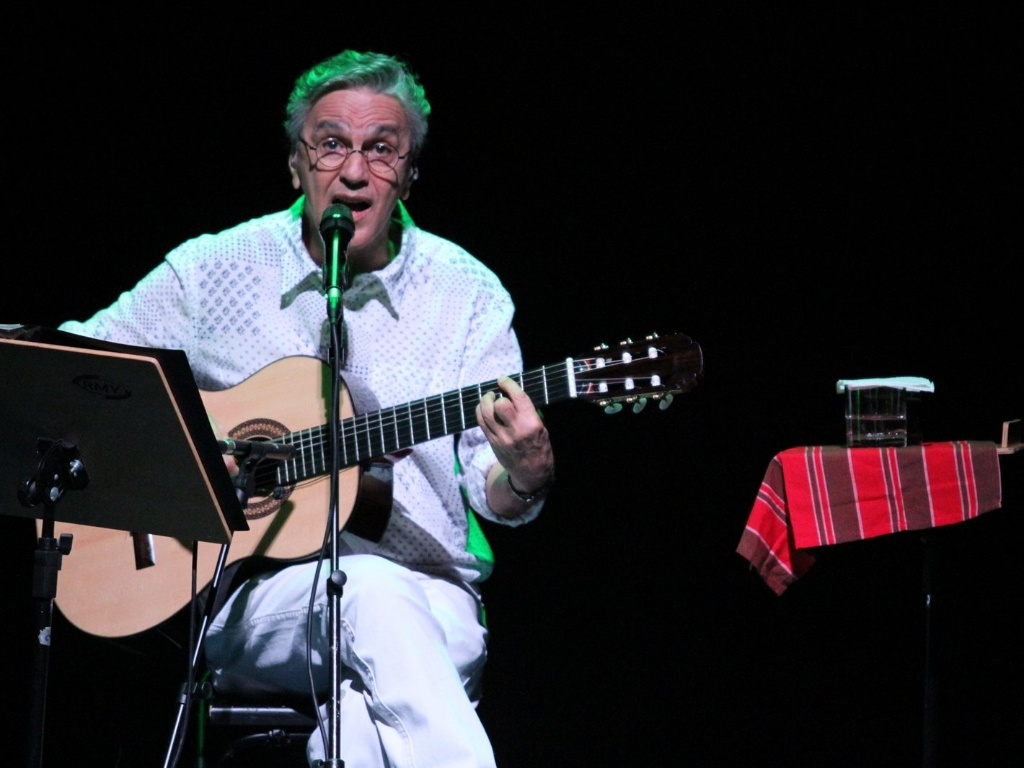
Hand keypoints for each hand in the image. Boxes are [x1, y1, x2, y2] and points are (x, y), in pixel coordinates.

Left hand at [476, 376, 553, 495]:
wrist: (531, 473)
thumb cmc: (540, 447)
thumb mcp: (542, 428)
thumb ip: (528, 412)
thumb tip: (514, 394)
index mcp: (531, 423)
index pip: (517, 397)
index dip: (508, 384)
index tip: (503, 380)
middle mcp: (515, 429)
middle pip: (499, 404)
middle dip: (496, 395)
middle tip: (497, 393)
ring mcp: (501, 437)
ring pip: (485, 412)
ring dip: (485, 400)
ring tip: (489, 398)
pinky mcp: (492, 441)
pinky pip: (481, 421)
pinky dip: (480, 411)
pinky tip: (485, 408)